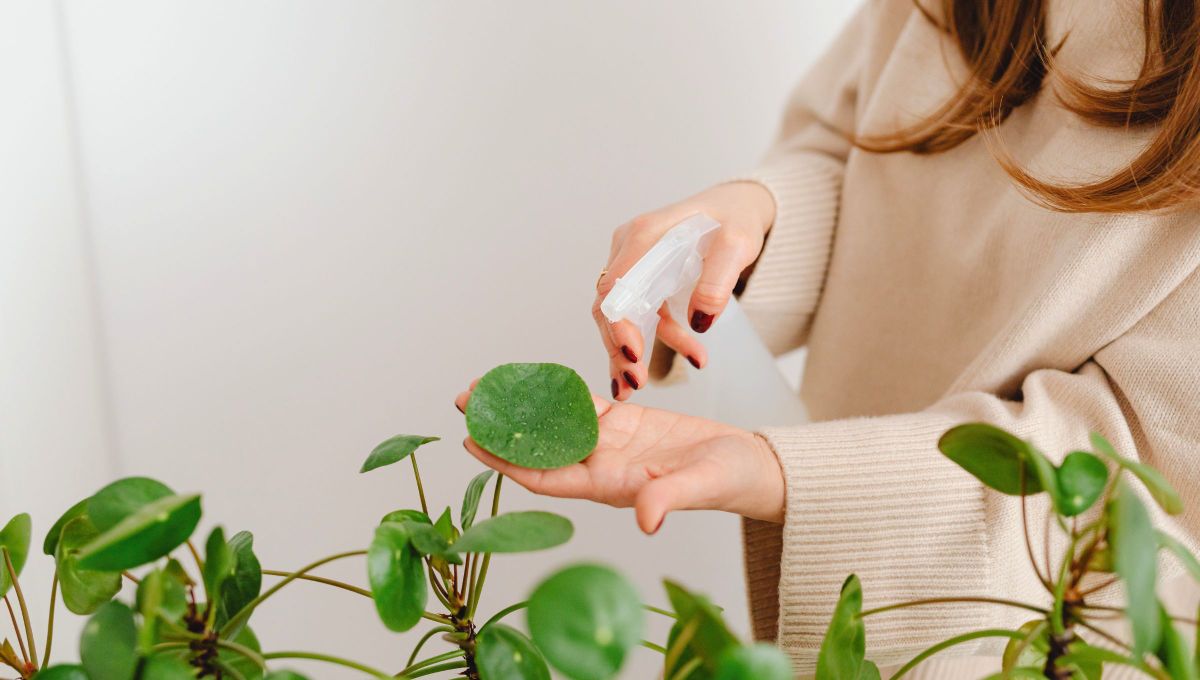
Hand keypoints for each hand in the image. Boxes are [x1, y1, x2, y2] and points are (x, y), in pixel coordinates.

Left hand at [455, 385, 784, 533]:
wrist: (751, 466)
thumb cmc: (729, 481)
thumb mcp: (700, 486)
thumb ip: (671, 498)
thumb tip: (646, 519)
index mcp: (609, 486)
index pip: (545, 476)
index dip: (506, 462)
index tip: (472, 444)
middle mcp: (601, 466)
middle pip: (539, 447)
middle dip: (502, 428)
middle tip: (466, 402)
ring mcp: (611, 444)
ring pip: (555, 422)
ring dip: (523, 407)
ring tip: (488, 386)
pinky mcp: (627, 423)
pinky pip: (582, 404)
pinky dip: (557, 391)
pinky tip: (533, 378)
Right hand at [594, 181, 774, 400]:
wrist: (737, 208)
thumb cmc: (735, 218)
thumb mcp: (738, 244)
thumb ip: (718, 279)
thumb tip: (700, 321)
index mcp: (645, 234)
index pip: (616, 284)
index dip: (618, 322)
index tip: (633, 354)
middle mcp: (630, 248)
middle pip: (609, 304)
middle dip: (618, 346)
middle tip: (634, 383)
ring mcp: (634, 263)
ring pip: (620, 315)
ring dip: (630, 351)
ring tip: (640, 385)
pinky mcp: (643, 279)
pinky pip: (641, 316)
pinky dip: (654, 341)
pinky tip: (677, 361)